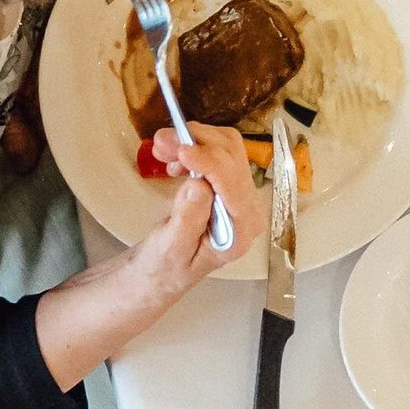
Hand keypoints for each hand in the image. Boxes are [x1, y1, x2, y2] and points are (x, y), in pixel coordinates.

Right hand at [131, 122, 263, 299]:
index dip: (210, 162)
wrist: (163, 269)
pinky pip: (218, 150)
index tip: (183, 151)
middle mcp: (248, 208)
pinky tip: (175, 158)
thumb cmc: (166, 267)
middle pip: (233, 159)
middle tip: (162, 141)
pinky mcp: (228, 182)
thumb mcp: (172, 250)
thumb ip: (188, 220)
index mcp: (240, 231)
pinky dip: (195, 144)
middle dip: (198, 143)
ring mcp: (240, 193)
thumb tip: (199, 186)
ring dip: (195, 139)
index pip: (233, 185)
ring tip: (163, 147)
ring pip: (227, 147)